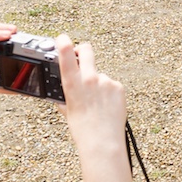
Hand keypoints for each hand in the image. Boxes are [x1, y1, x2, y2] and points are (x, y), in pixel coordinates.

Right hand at [55, 34, 126, 156]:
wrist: (103, 143)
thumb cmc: (83, 130)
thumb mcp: (68, 111)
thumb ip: (66, 95)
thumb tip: (63, 89)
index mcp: (73, 84)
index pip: (66, 54)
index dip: (63, 41)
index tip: (62, 38)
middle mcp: (90, 79)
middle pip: (87, 50)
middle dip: (82, 50)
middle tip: (80, 56)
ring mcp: (106, 82)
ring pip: (100, 75)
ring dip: (98, 84)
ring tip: (97, 105)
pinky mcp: (119, 87)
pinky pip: (111, 85)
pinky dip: (108, 93)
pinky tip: (107, 107)